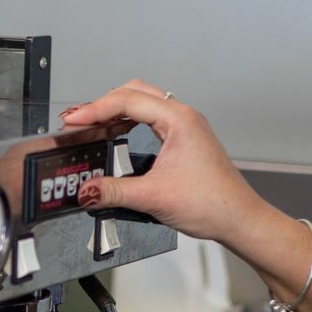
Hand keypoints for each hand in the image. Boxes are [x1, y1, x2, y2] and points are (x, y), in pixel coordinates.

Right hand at [63, 80, 267, 247]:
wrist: (238, 218)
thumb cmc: (212, 203)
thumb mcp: (153, 197)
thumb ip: (114, 192)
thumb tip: (86, 190)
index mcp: (179, 120)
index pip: (127, 101)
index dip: (95, 109)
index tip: (74, 121)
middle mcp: (183, 117)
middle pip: (134, 93)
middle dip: (103, 104)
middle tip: (78, 120)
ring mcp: (186, 127)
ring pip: (144, 103)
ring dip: (116, 111)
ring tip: (92, 125)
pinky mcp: (185, 140)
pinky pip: (152, 119)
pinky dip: (129, 122)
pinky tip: (117, 135)